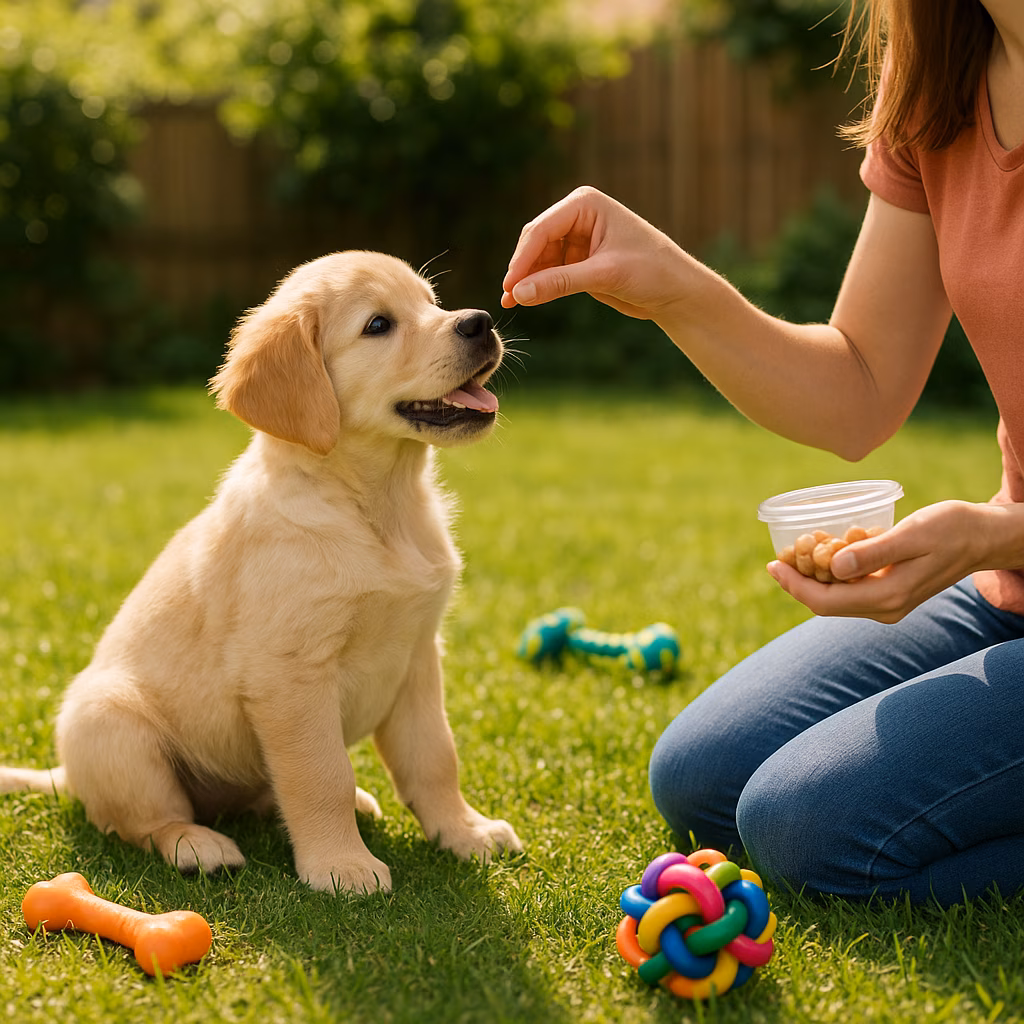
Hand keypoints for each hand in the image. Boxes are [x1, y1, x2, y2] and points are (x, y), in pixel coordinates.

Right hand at [501, 186, 692, 318]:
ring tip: (512, 302)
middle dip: (522, 269)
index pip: (542, 229)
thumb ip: (560, 282)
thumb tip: (520, 292)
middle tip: (508, 297)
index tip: (510, 285)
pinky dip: (539, 286)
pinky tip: (527, 300)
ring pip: (539, 259)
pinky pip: (550, 272)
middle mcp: (578, 216)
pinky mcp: (580, 261)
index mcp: (585, 204)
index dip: (522, 259)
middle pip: (536, 242)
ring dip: (527, 279)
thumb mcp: (604, 275)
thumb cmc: (652, 271)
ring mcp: (577, 239)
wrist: (677, 291)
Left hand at [766, 500, 1001, 622]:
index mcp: (888, 597)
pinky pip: (851, 589)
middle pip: (826, 603)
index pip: (825, 602)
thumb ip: (873, 552)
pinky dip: (832, 573)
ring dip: (813, 578)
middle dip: (798, 582)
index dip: (794, 586)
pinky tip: (823, 552)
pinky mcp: (891, 592)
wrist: (983, 536)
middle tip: (777, 558)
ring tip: (793, 554)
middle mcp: (886, 607)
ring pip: (837, 597)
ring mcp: (888, 603)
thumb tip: (833, 567)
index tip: (772, 565)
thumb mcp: (911, 535)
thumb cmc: (949, 528)